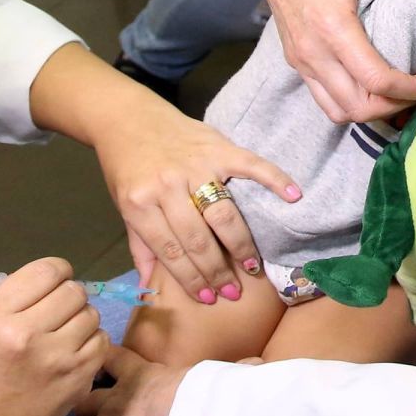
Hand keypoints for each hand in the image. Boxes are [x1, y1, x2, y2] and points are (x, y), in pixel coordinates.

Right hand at [0, 257, 107, 415]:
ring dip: (81, 320)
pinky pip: (101, 341)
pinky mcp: (78, 379)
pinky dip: (91, 343)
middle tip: (57, 314)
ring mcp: (57, 358)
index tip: (55, 283)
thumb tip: (52, 281)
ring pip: (91, 314)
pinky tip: (73, 354)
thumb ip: (14, 301)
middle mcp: (27, 333)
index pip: (46, 271)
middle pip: (73, 291)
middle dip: (69, 297)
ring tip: (63, 336)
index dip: (57, 272)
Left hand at [27, 43, 297, 303]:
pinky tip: (292, 196)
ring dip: (240, 244)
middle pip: (199, 238)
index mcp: (140, 204)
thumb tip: (147, 286)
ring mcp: (195, 166)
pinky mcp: (216, 147)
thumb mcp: (123, 207)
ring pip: (223, 213)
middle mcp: (167, 186)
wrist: (127, 117)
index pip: (171, 251)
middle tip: (234, 290)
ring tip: (252, 267)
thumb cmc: (125, 167)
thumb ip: (140, 245)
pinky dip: (273, 178)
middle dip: (218, 270)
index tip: (209, 298)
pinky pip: (250, 165)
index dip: (191, 279)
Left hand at [73, 346, 187, 415]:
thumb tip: (207, 376)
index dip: (100, 359)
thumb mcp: (185, 378)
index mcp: (137, 372)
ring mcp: (108, 414)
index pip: (109, 355)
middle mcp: (117, 391)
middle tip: (88, 406)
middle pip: (86, 388)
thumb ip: (177, 379)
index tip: (97, 365)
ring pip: (80, 414)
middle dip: (84, 396)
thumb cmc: (195, 396)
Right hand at [248, 0, 415, 122]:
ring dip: (370, 111)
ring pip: (338, 112)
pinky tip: (368, 88)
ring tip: (393, 95)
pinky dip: (349, 104)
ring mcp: (302, 62)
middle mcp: (314, 52)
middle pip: (358, 106)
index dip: (408, 88)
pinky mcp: (296, 64)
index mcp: (334, 27)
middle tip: (415, 90)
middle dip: (393, 106)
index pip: (375, 79)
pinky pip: (324, 100)